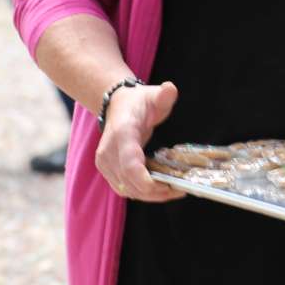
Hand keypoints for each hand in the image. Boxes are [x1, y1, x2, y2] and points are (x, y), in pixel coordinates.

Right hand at [96, 81, 185, 202]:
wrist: (117, 106)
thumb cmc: (138, 102)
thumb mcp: (153, 95)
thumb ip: (163, 95)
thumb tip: (170, 89)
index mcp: (122, 134)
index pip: (130, 166)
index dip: (147, 182)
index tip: (169, 186)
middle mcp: (108, 152)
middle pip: (131, 183)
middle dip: (156, 191)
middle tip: (180, 190)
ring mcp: (104, 163)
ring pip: (127, 190)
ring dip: (150, 195)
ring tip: (172, 189)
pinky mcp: (106, 170)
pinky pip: (124, 189)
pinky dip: (141, 192)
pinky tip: (158, 187)